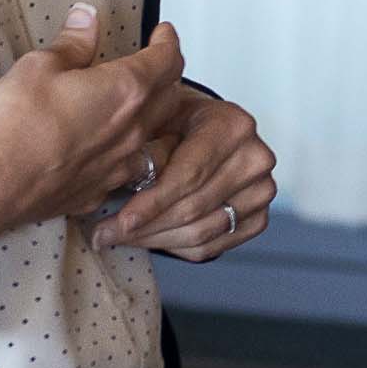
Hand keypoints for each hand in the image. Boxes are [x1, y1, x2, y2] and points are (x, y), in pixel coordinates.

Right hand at [0, 5, 185, 249]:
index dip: (168, 41)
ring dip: (156, 116)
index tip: (164, 33)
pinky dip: (131, 153)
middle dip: (168, 75)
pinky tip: (116, 150)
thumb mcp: (40, 66)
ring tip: (144, 106)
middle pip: (171, 95)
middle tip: (157, 63)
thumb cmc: (18, 125)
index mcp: (127, 89)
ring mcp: (120, 163)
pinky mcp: (101, 189)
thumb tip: (86, 18)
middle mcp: (133, 128)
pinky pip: (130, 168)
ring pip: (157, 135)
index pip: (167, 59)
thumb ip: (71, 42)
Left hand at [96, 79, 278, 258]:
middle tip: (105, 234)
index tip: (120, 221)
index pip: (190, 175)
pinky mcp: (258, 218)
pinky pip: (212, 247)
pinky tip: (151, 237)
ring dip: (155, 240)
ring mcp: (261, 190)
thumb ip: (146, 146)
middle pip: (194, 208)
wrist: (202, 130)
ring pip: (201, 233)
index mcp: (233, 125)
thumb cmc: (176, 123)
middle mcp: (256, 158)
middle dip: (145, 227)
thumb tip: (125, 178)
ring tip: (119, 237)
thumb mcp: (157, 119)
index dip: (153, 202)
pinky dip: (176, 248)